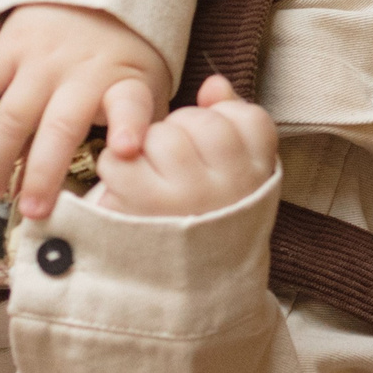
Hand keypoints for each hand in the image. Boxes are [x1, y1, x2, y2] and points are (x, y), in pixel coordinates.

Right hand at [0, 3, 170, 219]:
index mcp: (125, 83)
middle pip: (60, 128)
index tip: (125, 151)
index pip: (131, 105)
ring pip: (13, 115)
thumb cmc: (124, 54)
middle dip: (44, 174)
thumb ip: (144, 125)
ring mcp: (43, 59)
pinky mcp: (10, 44)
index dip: (129, 127)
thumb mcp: (149, 83)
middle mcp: (83, 73)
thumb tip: (138, 179)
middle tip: (33, 211)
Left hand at [90, 75, 278, 217]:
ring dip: (149, 147)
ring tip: (153, 172)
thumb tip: (213, 84)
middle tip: (178, 159)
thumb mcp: (237, 170)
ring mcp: (187, 197)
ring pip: (162, 137)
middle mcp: (228, 186)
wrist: (190, 288)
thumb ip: (231, 119)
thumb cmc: (209, 215)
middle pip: (201, 122)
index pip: (248, 119)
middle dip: (182, 130)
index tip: (215, 146)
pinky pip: (122, 160)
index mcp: (256, 175)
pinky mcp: (145, 208)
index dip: (224, 120)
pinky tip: (128, 186)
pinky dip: (116, 167)